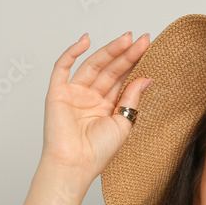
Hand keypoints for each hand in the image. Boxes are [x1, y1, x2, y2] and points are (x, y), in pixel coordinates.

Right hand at [39, 30, 151, 181]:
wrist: (76, 165)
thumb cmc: (98, 152)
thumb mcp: (123, 123)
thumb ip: (131, 98)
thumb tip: (145, 78)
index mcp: (106, 106)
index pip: (122, 78)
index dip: (134, 61)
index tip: (148, 46)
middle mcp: (90, 98)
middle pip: (110, 69)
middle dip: (126, 53)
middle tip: (141, 39)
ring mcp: (74, 94)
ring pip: (92, 65)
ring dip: (108, 51)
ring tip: (126, 39)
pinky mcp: (57, 93)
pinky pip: (62, 68)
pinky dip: (71, 53)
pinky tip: (86, 40)